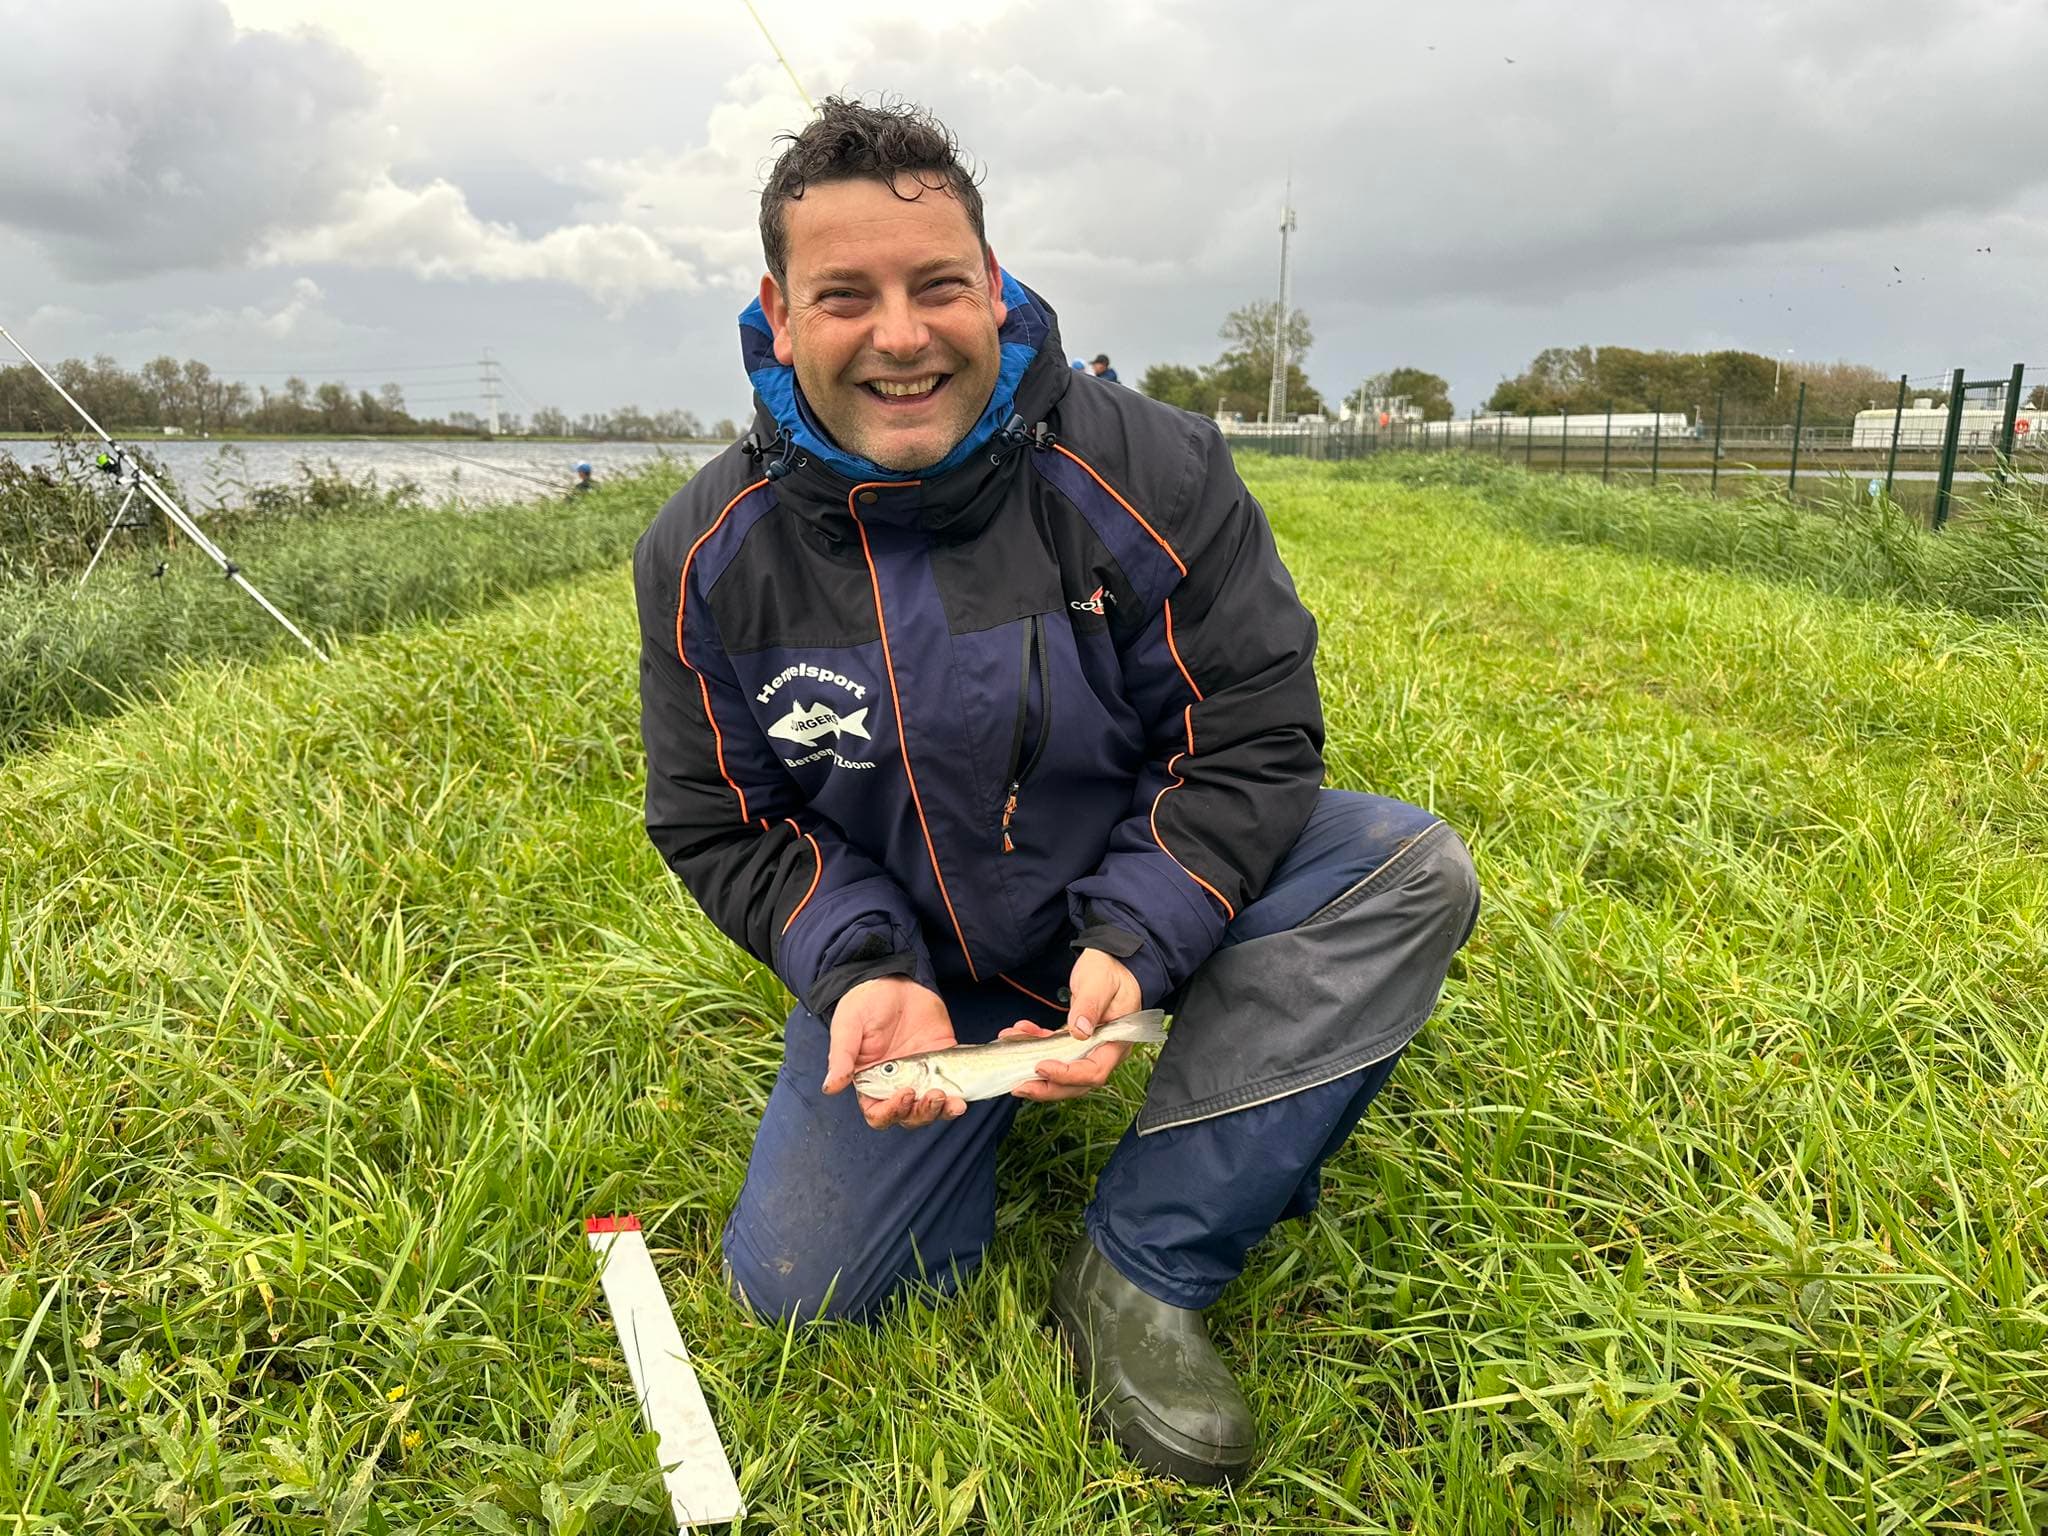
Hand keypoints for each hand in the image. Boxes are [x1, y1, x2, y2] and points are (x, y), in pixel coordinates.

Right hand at [821, 976, 966, 1129]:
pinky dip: (957, 1098)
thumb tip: (830, 1087)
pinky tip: (961, 1099)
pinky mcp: (941, 1063)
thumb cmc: (865, 1002)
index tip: (904, 1093)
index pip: (878, 1112)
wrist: (894, 978)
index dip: (890, 1111)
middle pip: (907, 1116)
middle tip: (932, 1095)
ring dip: (940, 1111)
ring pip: (930, 1109)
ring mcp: (920, 1076)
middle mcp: (895, 1084)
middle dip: (920, 1113)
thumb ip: (841, 1057)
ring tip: (950, 1100)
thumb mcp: (848, 1025)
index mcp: (870, 1081)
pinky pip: (951, 1088)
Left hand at [999, 948, 1143, 1102]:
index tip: (1042, 1066)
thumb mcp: (1099, 982)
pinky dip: (1035, 1045)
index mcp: (1116, 1041)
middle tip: (1018, 1084)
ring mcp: (1089, 1047)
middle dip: (1047, 1086)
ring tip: (1010, 1048)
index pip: (1094, 1070)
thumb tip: (1079, 1031)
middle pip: (1077, 1083)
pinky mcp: (1075, 1040)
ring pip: (1063, 1071)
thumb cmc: (1109, 970)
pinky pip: (1054, 1052)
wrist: (1109, 960)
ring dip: (1035, 1068)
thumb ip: (1090, 1006)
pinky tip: (1018, 1032)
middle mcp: (1104, 1050)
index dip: (1067, 1074)